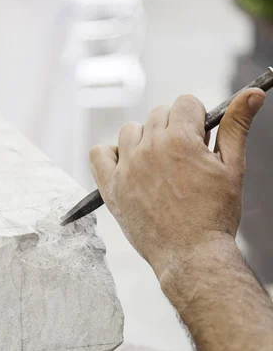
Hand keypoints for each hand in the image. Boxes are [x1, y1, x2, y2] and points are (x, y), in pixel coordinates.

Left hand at [90, 88, 264, 280]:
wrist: (192, 256)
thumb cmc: (215, 215)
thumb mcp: (233, 168)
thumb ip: (236, 127)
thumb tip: (252, 93)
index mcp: (180, 140)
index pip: (184, 103)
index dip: (195, 119)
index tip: (199, 138)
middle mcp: (149, 149)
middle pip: (158, 115)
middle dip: (173, 129)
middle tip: (183, 159)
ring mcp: (127, 168)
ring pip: (130, 131)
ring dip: (144, 139)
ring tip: (159, 165)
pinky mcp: (111, 188)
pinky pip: (98, 154)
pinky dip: (110, 155)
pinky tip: (127, 166)